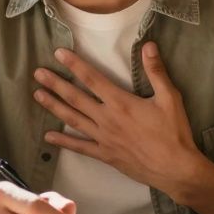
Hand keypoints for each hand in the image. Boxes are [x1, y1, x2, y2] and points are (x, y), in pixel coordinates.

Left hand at [34, 42, 207, 196]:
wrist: (175, 169)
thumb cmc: (174, 132)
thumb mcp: (170, 98)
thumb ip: (156, 71)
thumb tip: (148, 45)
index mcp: (121, 103)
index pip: (92, 78)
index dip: (74, 64)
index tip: (59, 53)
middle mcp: (107, 119)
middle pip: (75, 98)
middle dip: (56, 84)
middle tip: (38, 73)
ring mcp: (103, 138)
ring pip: (73, 120)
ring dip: (54, 106)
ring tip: (37, 95)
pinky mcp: (105, 155)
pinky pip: (80, 147)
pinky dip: (63, 142)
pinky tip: (48, 137)